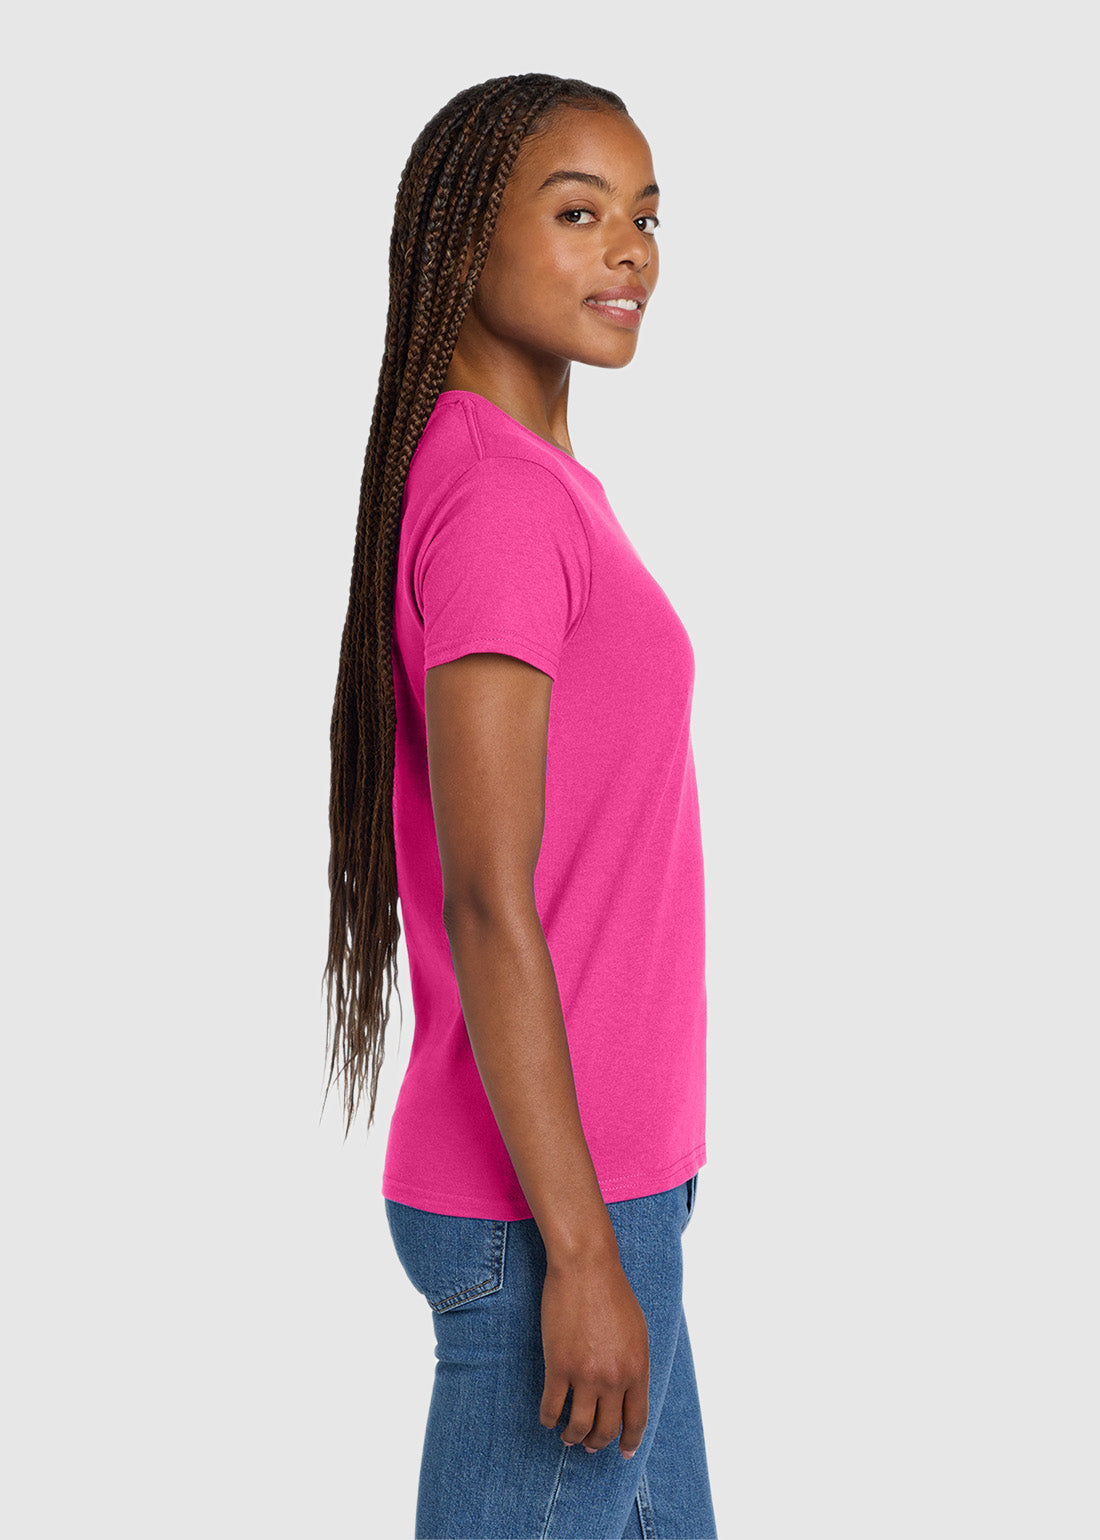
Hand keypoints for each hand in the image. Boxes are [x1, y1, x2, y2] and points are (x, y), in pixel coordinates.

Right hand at [538, 1255, 649, 1458]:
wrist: (587, 1268)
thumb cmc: (613, 1293)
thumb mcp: (638, 1332)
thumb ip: (635, 1364)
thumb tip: (629, 1391)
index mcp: (638, 1369)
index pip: (636, 1419)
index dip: (629, 1441)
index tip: (624, 1452)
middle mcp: (614, 1378)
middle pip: (606, 1429)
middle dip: (597, 1443)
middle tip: (590, 1446)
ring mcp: (585, 1375)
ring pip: (578, 1426)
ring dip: (572, 1437)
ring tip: (567, 1437)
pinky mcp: (558, 1367)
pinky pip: (552, 1407)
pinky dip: (549, 1419)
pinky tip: (548, 1419)